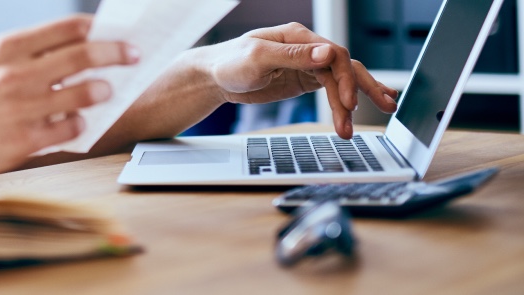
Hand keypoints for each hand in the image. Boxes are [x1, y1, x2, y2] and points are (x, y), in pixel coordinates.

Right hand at [0, 15, 139, 177]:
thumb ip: (28, 55)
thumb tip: (78, 50)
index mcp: (8, 47)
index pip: (68, 27)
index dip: (100, 29)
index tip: (116, 33)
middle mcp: (15, 73)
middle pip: (84, 55)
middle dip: (116, 53)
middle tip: (132, 56)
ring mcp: (20, 108)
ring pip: (83, 93)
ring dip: (101, 90)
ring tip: (104, 91)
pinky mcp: (22, 140)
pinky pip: (69, 129)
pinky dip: (79, 124)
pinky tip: (75, 122)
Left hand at [197, 22, 398, 138]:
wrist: (213, 77)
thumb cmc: (229, 63)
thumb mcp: (258, 57)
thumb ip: (293, 55)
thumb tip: (327, 53)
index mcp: (298, 37)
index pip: (334, 54)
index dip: (345, 79)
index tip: (347, 103)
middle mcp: (307, 48)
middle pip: (345, 66)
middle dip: (363, 88)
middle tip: (383, 108)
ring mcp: (308, 65)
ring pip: (342, 79)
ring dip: (355, 101)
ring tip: (367, 121)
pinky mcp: (304, 80)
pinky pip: (332, 88)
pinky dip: (347, 100)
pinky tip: (360, 109)